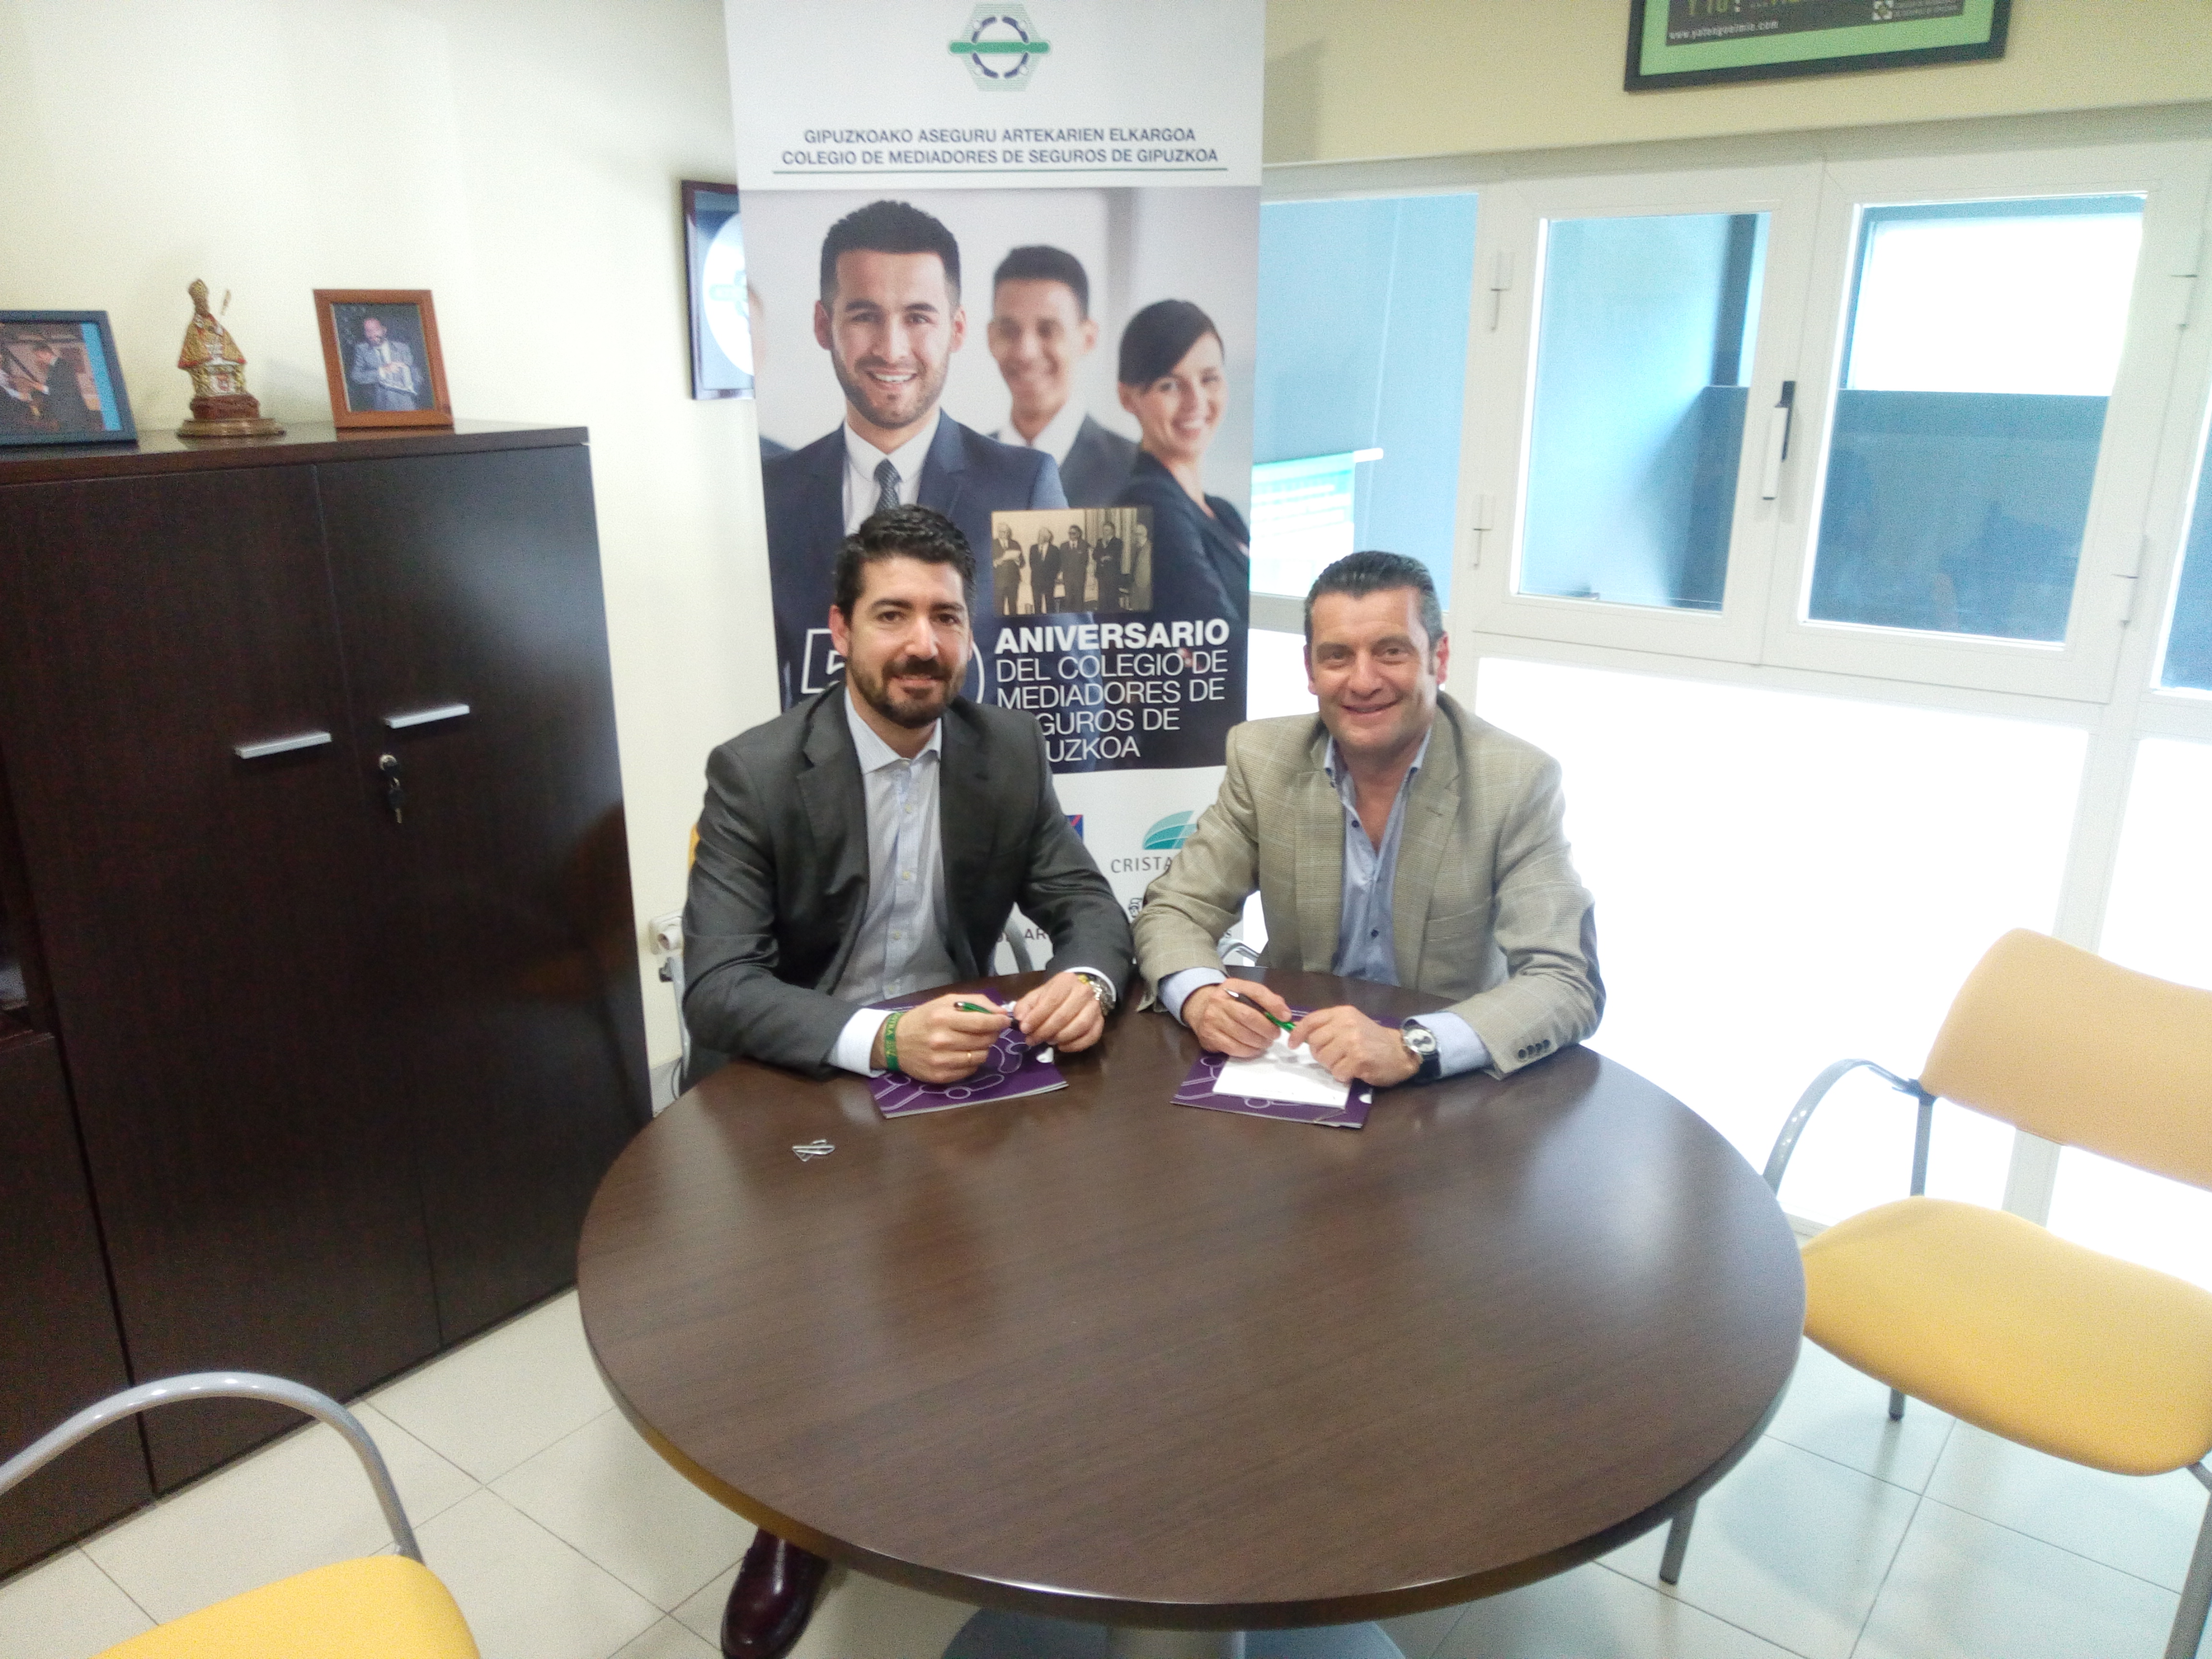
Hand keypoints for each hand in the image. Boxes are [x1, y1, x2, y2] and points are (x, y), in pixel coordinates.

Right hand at [874, 993, 1008, 1082]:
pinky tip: (963, 1054)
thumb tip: (1001, 1013)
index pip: (982, 1022)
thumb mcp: (945, 1001)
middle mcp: (942, 1040)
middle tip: (987, 1030)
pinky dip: (972, 1062)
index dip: (998, 1022)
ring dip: (982, 1048)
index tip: (1004, 1021)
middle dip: (991, 1034)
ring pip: (980, 1057)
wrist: (894, 1042)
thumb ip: (975, 1003)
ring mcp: (941, 1061)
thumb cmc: (924, 1018)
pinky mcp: (940, 1076)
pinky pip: (970, 1070)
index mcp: (943, 1017)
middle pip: (984, 1040)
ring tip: (973, 1042)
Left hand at [1011, 971, 1106, 1052]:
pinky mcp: (1100, 1021)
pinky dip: (1076, 1045)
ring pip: (1080, 1026)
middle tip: (1032, 1040)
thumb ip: (1025, 1006)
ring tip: (1048, 1041)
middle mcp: (1084, 991)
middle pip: (1064, 1015)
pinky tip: (1062, 1047)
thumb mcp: (1037, 995)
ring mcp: (1095, 1007)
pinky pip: (1091, 1036)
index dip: (1037, 1017)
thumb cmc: (1054, 995)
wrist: (1077, 992)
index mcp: (1066, 981)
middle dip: (1045, 1031)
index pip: (1052, 1000)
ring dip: (1061, 1037)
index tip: (1024, 1029)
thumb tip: (1019, 1019)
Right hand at [1185, 979, 1291, 1058]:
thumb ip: (1267, 1000)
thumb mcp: (1247, 993)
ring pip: (1242, 1035)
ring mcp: (1212, 1020)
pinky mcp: (1210, 1037)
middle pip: (1248, 1017)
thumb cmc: (1231, 1002)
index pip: (1256, 992)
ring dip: (1260, 1042)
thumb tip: (1285, 1015)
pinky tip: (1254, 1048)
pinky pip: (1234, 1048)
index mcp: (1232, 986)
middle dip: (1267, 1029)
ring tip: (1266, 1042)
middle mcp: (1219, 1001)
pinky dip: (1249, 1051)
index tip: (1285, 1017)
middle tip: (1275, 1034)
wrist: (1201, 1009)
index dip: (1273, 1006)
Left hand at [1292, 1005, 1419, 1086]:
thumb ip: (1329, 1026)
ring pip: (1324, 1059)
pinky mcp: (1359, 1059)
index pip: (1311, 1020)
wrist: (1402, 1051)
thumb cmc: (1373, 1040)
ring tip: (1347, 1063)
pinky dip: (1343, 1075)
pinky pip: (1337, 1072)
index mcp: (1343, 1013)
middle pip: (1314, 1042)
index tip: (1292, 1044)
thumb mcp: (1351, 1024)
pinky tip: (1353, 1071)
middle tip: (1335, 1057)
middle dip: (1320, 1054)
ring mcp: (1352, 1041)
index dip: (1297, 1033)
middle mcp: (1346, 1024)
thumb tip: (1300, 1033)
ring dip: (1332, 1066)